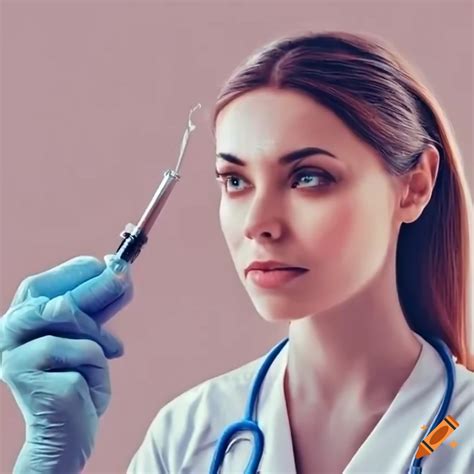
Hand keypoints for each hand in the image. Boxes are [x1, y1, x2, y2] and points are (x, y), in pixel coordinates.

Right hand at [0, 254, 132, 472]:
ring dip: (98, 337)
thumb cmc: (79, 379)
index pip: (39, 285)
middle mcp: (8, 337)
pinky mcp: (34, 380)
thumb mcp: (88, 336)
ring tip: (106, 354)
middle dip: (96, 286)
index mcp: (19, 323)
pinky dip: (98, 365)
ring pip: (71, 320)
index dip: (73, 270)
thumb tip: (120, 272)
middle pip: (54, 296)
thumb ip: (97, 307)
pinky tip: (88, 381)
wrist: (70, 431)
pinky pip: (85, 353)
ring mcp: (17, 359)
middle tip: (125, 275)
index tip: (108, 262)